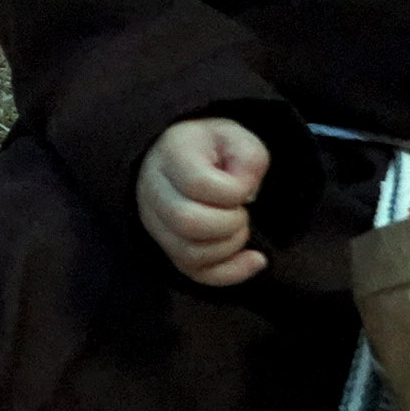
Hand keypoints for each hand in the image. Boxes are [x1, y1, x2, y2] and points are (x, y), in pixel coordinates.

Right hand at [136, 117, 269, 285]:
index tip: (245, 186)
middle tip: (241, 211)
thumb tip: (246, 195)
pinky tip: (255, 259)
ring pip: (188, 253)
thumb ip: (249, 159)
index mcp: (171, 154)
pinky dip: (231, 272)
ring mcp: (156, 223)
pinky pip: (195, 273)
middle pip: (185, 221)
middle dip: (229, 223)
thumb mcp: (237, 137)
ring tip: (239, 227)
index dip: (233, 192)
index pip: (197, 183)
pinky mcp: (168, 248)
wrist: (182, 159)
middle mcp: (154, 190)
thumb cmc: (214, 149)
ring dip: (229, 246)